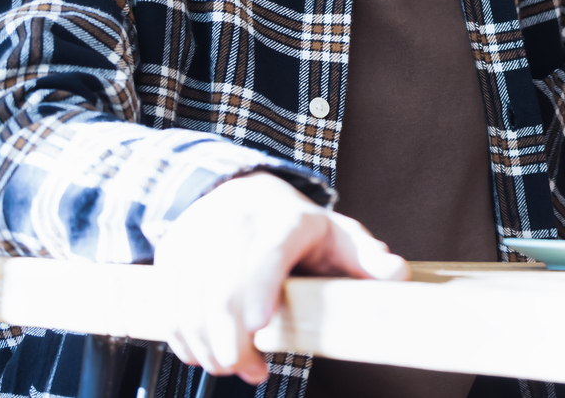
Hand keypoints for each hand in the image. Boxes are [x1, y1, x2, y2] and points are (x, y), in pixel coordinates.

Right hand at [152, 171, 407, 381]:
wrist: (239, 192)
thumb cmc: (297, 225)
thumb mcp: (337, 234)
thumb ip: (366, 258)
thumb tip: (397, 276)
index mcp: (284, 219)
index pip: (269, 252)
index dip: (260, 288)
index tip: (259, 326)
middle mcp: (235, 224)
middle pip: (222, 290)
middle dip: (233, 343)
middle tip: (252, 372)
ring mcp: (198, 237)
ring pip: (190, 303)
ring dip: (208, 349)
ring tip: (233, 368)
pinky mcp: (172, 255)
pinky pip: (168, 306)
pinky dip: (182, 339)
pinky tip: (203, 356)